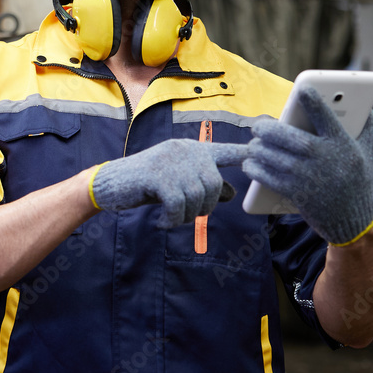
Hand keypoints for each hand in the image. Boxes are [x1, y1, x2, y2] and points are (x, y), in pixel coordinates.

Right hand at [89, 138, 248, 227]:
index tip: (263, 151)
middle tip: (186, 215)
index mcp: (191, 149)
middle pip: (214, 185)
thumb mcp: (178, 183)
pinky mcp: (157, 176)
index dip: (246, 154)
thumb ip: (203, 185)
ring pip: (197, 197)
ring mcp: (171, 162)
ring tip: (171, 217)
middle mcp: (184, 151)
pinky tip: (162, 222)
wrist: (109, 184)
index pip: (226, 151)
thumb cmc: (146, 184)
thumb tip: (232, 193)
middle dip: (206, 207)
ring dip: (187, 216)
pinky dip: (172, 220)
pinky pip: (178, 205)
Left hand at [243, 86, 372, 244]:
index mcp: (344, 145)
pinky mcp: (297, 194)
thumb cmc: (362, 182)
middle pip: (291, 138)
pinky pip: (269, 177)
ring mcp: (309, 177)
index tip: (303, 89)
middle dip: (269, 129)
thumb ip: (365, 127)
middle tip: (258, 126)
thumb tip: (363, 103)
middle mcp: (326, 159)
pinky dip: (256, 170)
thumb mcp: (371, 152)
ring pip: (275, 157)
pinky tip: (250, 164)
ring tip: (254, 145)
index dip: (314, 102)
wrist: (356, 223)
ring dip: (259, 149)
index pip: (327, 118)